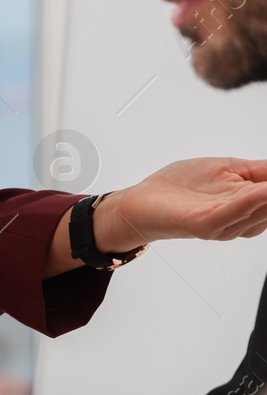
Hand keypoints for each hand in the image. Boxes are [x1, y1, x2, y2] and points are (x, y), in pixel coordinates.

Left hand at [96, 157, 266, 252]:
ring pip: (262, 210)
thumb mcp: (231, 169)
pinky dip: (252, 201)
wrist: (140, 202)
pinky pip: (232, 213)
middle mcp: (243, 221)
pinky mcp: (204, 225)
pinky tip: (264, 189)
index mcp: (252, 208)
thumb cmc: (181, 187)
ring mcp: (224, 225)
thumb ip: (263, 171)